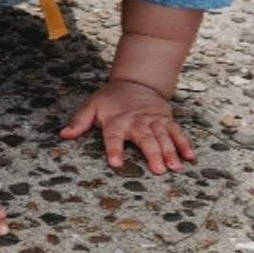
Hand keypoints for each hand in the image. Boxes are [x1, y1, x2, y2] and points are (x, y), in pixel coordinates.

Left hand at [60, 80, 195, 174]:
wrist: (136, 82)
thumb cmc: (111, 99)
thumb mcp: (91, 106)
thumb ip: (79, 122)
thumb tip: (63, 134)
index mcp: (116, 121)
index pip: (113, 137)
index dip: (114, 149)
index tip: (116, 163)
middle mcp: (136, 122)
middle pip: (145, 139)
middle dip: (152, 153)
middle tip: (158, 170)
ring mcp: (153, 121)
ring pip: (163, 137)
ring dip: (170, 151)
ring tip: (175, 166)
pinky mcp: (166, 120)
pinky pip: (176, 132)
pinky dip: (184, 144)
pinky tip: (189, 157)